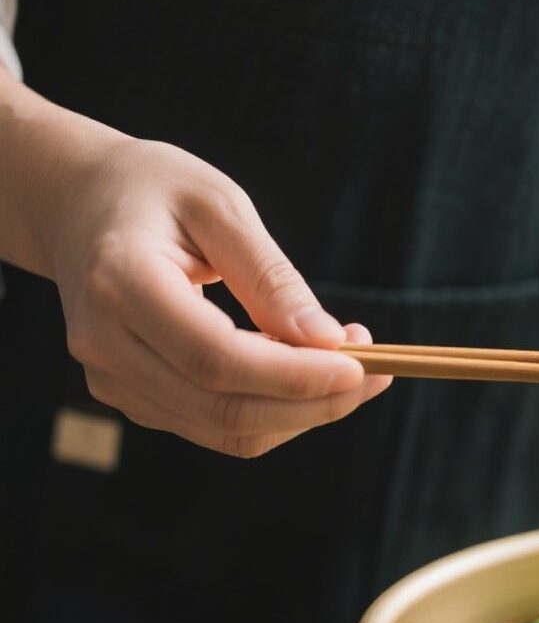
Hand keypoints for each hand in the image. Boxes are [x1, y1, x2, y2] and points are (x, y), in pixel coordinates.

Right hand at [43, 136, 389, 456]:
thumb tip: (329, 341)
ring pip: (226, 430)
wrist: (77, 204)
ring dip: (303, 412)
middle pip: (225, 408)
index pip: (217, 359)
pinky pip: (216, 426)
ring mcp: (112, 379)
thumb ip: (271, 276)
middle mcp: (105, 343)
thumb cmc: (153, 191)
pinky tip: (303, 372)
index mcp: (120, 284)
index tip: (362, 365)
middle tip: (377, 371)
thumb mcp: (218, 204)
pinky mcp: (132, 397)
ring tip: (351, 367)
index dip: (295, 376)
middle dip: (314, 402)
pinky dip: (275, 411)